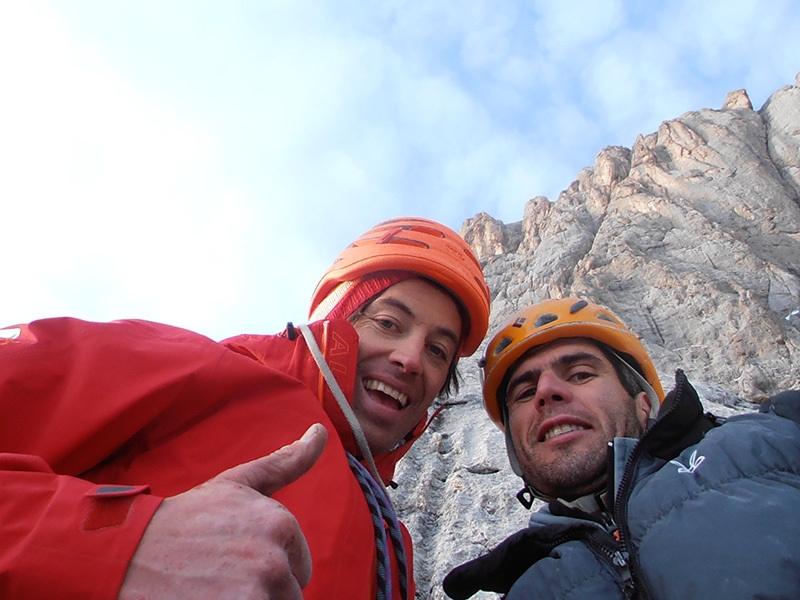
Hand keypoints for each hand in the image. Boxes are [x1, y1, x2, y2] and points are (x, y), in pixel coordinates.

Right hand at [118, 423, 327, 599]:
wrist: (127, 552)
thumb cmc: (186, 519)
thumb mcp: (238, 485)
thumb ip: (286, 462)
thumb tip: (321, 432)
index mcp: (280, 525)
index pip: (300, 568)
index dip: (268, 569)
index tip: (233, 559)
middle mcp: (273, 559)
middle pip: (289, 593)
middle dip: (263, 590)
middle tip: (222, 576)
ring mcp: (256, 593)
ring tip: (216, 589)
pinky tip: (211, 599)